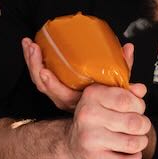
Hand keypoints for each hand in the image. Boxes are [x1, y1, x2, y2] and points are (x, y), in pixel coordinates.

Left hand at [22, 39, 145, 111]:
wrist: (100, 115)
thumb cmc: (108, 99)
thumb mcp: (117, 87)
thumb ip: (123, 69)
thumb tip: (129, 49)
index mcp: (77, 101)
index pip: (61, 95)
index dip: (51, 84)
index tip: (45, 72)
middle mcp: (63, 99)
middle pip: (43, 85)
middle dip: (35, 66)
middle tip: (33, 47)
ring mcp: (57, 93)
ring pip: (38, 80)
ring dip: (31, 61)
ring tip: (28, 43)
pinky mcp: (54, 85)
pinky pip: (39, 75)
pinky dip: (34, 61)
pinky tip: (31, 47)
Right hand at [65, 81, 149, 158]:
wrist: (72, 140)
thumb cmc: (95, 117)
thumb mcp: (106, 98)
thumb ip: (126, 92)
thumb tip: (141, 89)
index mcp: (93, 95)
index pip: (126, 100)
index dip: (139, 106)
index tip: (138, 109)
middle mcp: (89, 115)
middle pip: (133, 123)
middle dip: (144, 125)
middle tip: (139, 126)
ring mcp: (91, 137)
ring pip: (132, 143)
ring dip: (141, 142)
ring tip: (136, 139)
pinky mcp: (94, 156)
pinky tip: (132, 154)